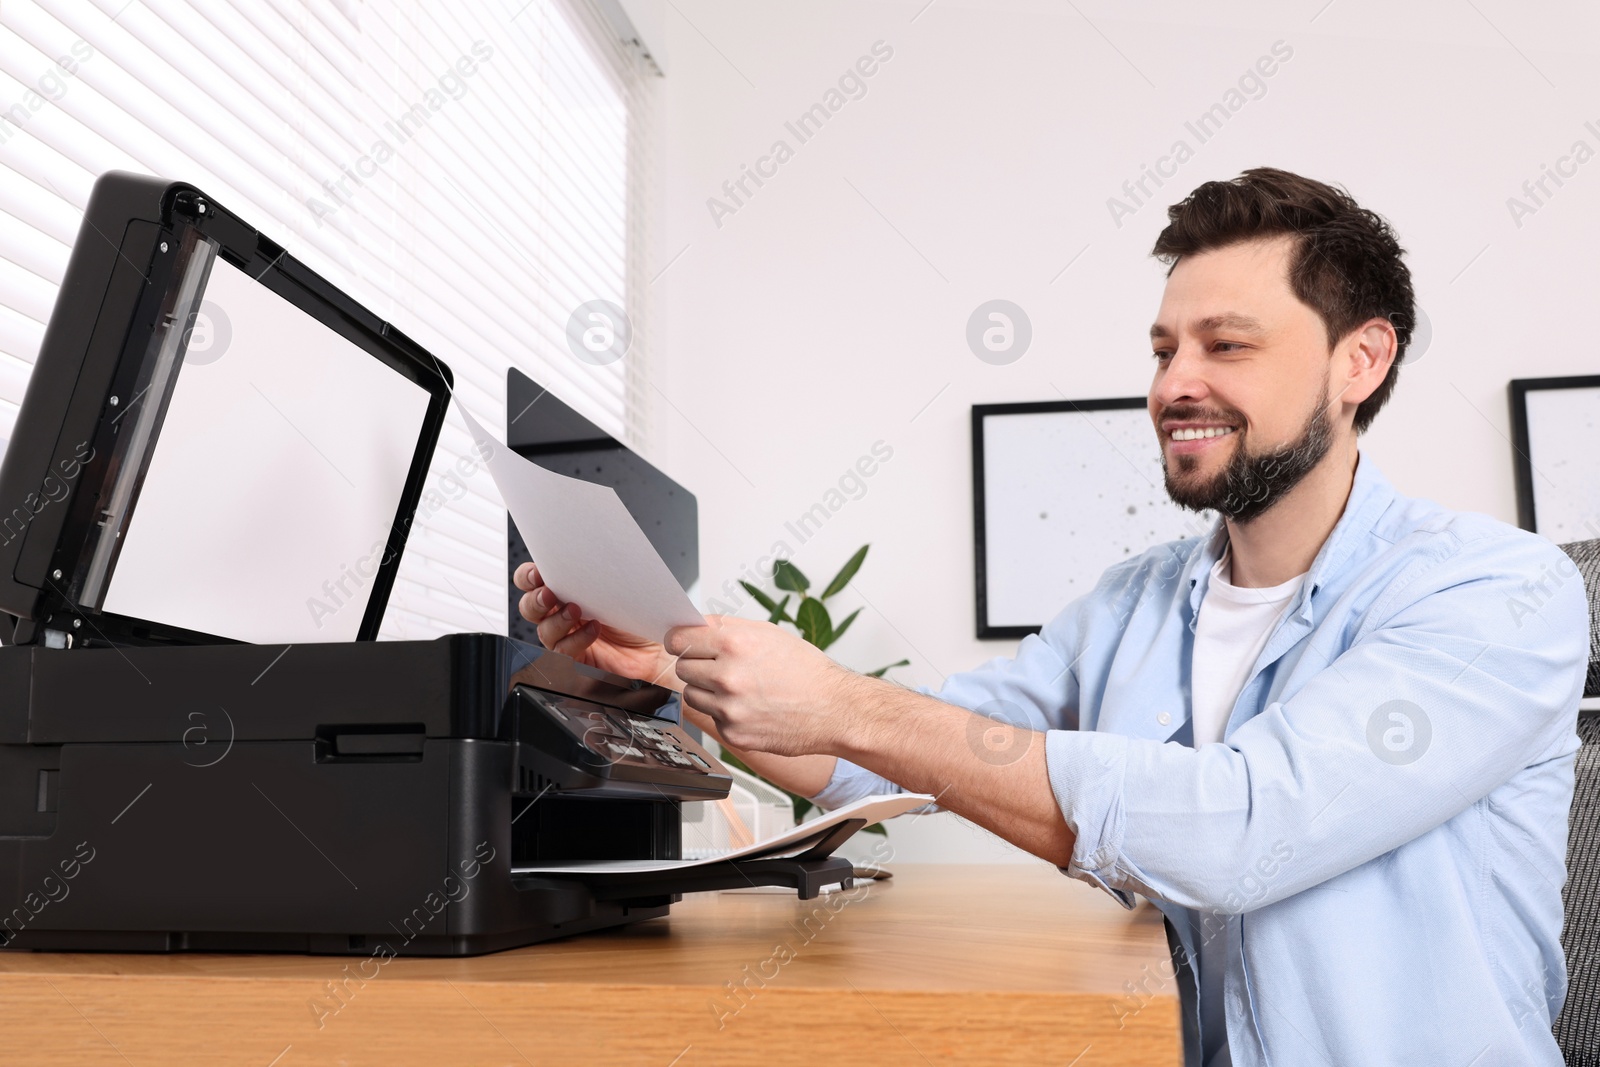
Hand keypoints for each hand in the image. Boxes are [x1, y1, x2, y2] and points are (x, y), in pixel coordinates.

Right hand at [513, 562, 675, 684]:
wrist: (658, 647)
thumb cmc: (638, 614)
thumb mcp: (617, 587)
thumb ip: (596, 575)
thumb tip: (586, 554)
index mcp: (568, 590)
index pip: (534, 581)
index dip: (528, 577)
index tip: (537, 573)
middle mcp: (562, 613)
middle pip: (530, 607)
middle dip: (535, 599)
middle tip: (549, 594)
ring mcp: (567, 637)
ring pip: (543, 630)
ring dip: (557, 619)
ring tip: (575, 611)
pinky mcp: (576, 658)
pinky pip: (563, 650)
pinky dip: (576, 639)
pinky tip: (593, 630)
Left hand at [665, 615, 858, 756]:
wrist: (834, 710)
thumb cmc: (807, 671)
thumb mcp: (769, 633)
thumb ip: (727, 627)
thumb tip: (695, 625)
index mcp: (735, 644)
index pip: (678, 640)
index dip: (681, 641)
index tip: (685, 644)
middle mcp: (728, 676)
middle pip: (682, 668)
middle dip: (697, 665)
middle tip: (721, 667)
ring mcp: (729, 708)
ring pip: (691, 695)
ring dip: (707, 690)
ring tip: (737, 688)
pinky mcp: (733, 733)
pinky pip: (712, 718)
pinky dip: (724, 712)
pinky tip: (749, 707)